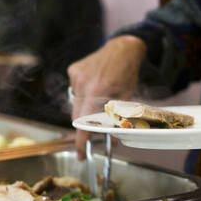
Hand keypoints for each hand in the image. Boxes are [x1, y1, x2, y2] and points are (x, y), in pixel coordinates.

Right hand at [67, 36, 146, 158]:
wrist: (122, 48)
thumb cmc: (127, 72)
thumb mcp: (126, 96)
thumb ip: (118, 117)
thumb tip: (114, 137)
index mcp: (97, 90)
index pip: (84, 122)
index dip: (81, 140)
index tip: (80, 153)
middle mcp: (83, 82)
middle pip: (78, 115)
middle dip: (85, 125)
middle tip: (93, 130)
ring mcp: (76, 76)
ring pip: (77, 103)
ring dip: (86, 107)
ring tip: (100, 98)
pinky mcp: (73, 70)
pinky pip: (76, 91)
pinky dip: (84, 94)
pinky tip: (95, 85)